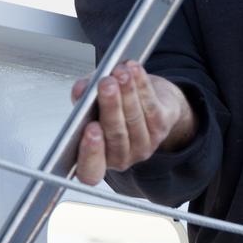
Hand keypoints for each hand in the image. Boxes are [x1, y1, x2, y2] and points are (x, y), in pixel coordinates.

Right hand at [71, 62, 196, 185]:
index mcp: (95, 158)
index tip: (90, 128)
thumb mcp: (89, 101)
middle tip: (105, 84)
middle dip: (111, 107)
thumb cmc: (110, 106)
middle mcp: (119, 158)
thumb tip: (80, 91)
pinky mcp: (161, 129)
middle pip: (115, 135)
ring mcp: (143, 146)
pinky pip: (151, 106)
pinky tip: (134, 71)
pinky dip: (142, 86)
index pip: (90, 171)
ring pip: (134, 119)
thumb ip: (82, 97)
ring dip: (128, 92)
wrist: (143, 99)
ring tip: (120, 72)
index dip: (90, 153)